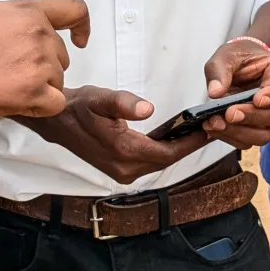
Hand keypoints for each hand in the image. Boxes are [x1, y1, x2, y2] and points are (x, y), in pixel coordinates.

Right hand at [0, 0, 89, 119]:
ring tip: (6, 85)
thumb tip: (16, 31)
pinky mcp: (36, 91)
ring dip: (39, 86)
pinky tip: (18, 102)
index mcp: (28, 12)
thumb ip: (12, 20)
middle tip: (11, 72)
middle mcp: (39, 34)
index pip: (74, 10)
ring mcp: (40, 63)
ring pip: (58, 79)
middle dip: (43, 66)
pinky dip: (40, 107)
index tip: (79, 39)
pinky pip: (55, 103)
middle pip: (61, 55)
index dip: (82, 26)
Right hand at [26, 85, 205, 184]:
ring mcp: (123, 172)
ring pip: (160, 163)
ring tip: (197, 131)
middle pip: (167, 160)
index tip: (208, 128)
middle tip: (211, 127)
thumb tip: (148, 109)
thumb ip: (124, 103)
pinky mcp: (121, 170)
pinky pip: (151, 162)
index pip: (167, 153)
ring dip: (179, 149)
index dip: (191, 142)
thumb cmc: (79, 108)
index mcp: (123, 151)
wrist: (58, 122)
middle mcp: (125, 168)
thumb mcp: (100, 98)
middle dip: (189, 145)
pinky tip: (175, 139)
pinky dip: (165, 151)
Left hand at [200, 37, 269, 148]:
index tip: (258, 99)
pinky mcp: (254, 129)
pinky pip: (246, 141)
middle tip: (230, 113)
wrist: (239, 66)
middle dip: (251, 117)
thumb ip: (220, 70)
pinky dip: (229, 137)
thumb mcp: (228, 55)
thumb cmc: (242, 57)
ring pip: (263, 135)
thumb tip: (215, 93)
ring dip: (238, 132)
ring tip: (216, 122)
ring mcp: (269, 118)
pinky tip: (213, 127)